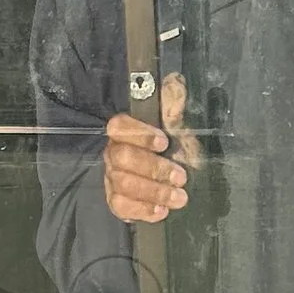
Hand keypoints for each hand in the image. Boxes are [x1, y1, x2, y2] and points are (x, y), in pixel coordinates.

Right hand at [102, 73, 199, 221]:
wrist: (171, 178)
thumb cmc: (173, 148)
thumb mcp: (178, 125)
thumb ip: (174, 105)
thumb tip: (174, 81)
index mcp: (125, 131)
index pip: (119, 127)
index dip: (139, 134)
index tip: (164, 142)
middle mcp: (113, 153)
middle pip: (122, 159)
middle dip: (154, 169)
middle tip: (181, 177)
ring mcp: (112, 178)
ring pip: (123, 185)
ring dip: (154, 192)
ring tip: (179, 197)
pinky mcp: (117, 201)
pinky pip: (120, 207)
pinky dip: (142, 210)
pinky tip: (161, 211)